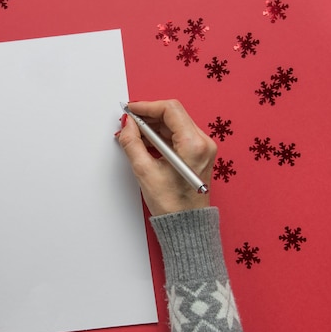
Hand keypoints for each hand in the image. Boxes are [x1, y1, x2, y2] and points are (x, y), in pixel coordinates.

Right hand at [117, 100, 216, 215]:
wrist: (186, 224)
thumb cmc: (173, 204)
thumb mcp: (145, 171)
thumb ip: (133, 143)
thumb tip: (127, 126)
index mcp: (194, 145)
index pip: (170, 110)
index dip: (147, 107)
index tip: (131, 109)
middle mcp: (203, 143)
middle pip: (173, 115)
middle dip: (149, 116)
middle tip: (129, 122)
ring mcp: (202, 148)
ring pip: (174, 125)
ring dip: (153, 126)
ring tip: (133, 134)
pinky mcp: (198, 154)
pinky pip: (177, 136)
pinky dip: (160, 136)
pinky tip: (145, 142)